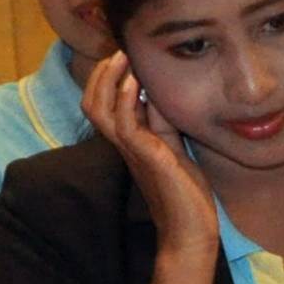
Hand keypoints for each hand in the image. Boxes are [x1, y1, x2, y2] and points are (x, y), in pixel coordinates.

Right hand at [85, 52, 218, 248]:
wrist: (191, 232)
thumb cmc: (186, 195)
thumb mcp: (175, 150)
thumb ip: (163, 123)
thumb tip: (158, 93)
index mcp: (130, 142)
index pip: (104, 104)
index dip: (108, 78)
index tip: (124, 56)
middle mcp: (124, 145)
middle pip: (92, 101)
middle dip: (102, 73)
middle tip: (118, 51)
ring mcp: (131, 150)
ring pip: (100, 107)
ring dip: (110, 77)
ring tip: (122, 56)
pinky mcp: (145, 156)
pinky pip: (124, 121)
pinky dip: (128, 97)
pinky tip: (138, 80)